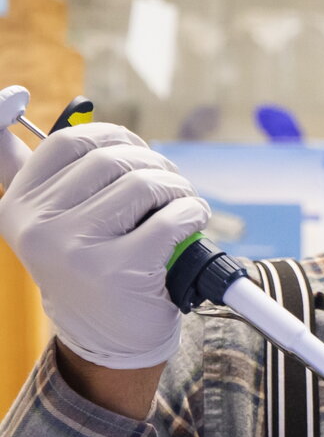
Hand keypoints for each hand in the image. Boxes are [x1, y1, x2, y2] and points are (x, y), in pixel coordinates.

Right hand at [0, 123, 208, 370]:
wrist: (107, 338)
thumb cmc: (91, 265)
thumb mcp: (53, 218)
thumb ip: (38, 169)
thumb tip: (9, 98)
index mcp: (19, 205)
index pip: (69, 141)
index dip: (113, 135)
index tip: (133, 148)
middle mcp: (37, 226)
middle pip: (113, 158)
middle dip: (155, 164)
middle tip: (168, 188)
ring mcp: (74, 249)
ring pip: (145, 183)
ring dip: (177, 190)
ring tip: (179, 206)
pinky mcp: (117, 270)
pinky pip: (173, 217)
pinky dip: (193, 214)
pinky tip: (191, 225)